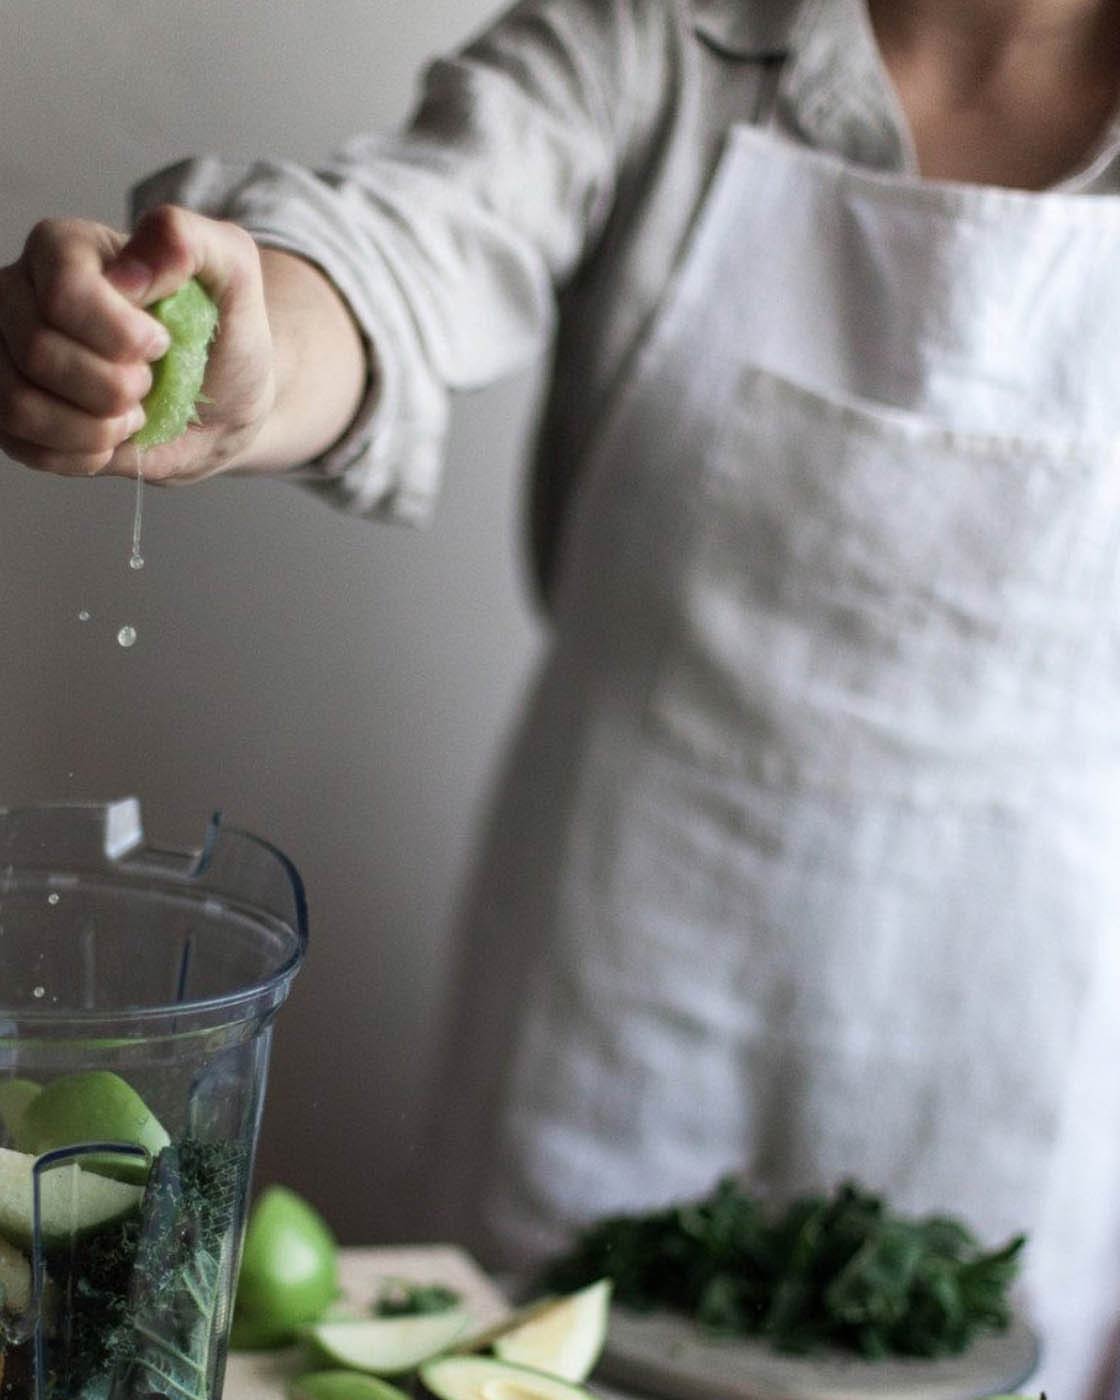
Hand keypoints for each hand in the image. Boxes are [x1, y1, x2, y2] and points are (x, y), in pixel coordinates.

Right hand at [0, 205, 275, 480]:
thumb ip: (190, 240)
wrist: (219, 405)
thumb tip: (141, 254)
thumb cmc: (220, 337)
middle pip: (40, 353)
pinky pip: (24, 446)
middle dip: (116, 386)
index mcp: (63, 249)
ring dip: (97, 427)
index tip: (162, 344)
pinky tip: (112, 438)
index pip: (64, 294)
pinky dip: (82, 455)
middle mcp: (19, 295)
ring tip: (132, 414)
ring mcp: (6, 354)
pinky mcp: (8, 411)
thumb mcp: (231, 272)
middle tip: (150, 382)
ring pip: (19, 403)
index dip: (122, 336)